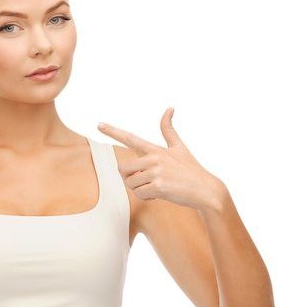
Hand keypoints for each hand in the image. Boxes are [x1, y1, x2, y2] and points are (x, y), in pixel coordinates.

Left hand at [98, 108, 226, 211]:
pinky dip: (146, 198)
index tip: (99, 124)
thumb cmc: (191, 169)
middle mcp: (154, 158)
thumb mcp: (179, 147)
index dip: (113, 131)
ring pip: (130, 183)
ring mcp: (156, 173)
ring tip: (156, 187)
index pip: (130, 137)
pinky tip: (159, 194)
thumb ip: (168, 129)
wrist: (206, 190)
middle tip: (144, 180)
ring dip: (140, 189)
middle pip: (123, 168)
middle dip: (130, 178)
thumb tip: (169, 108)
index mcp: (155, 149)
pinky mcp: (158, 187)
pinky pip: (139, 194)